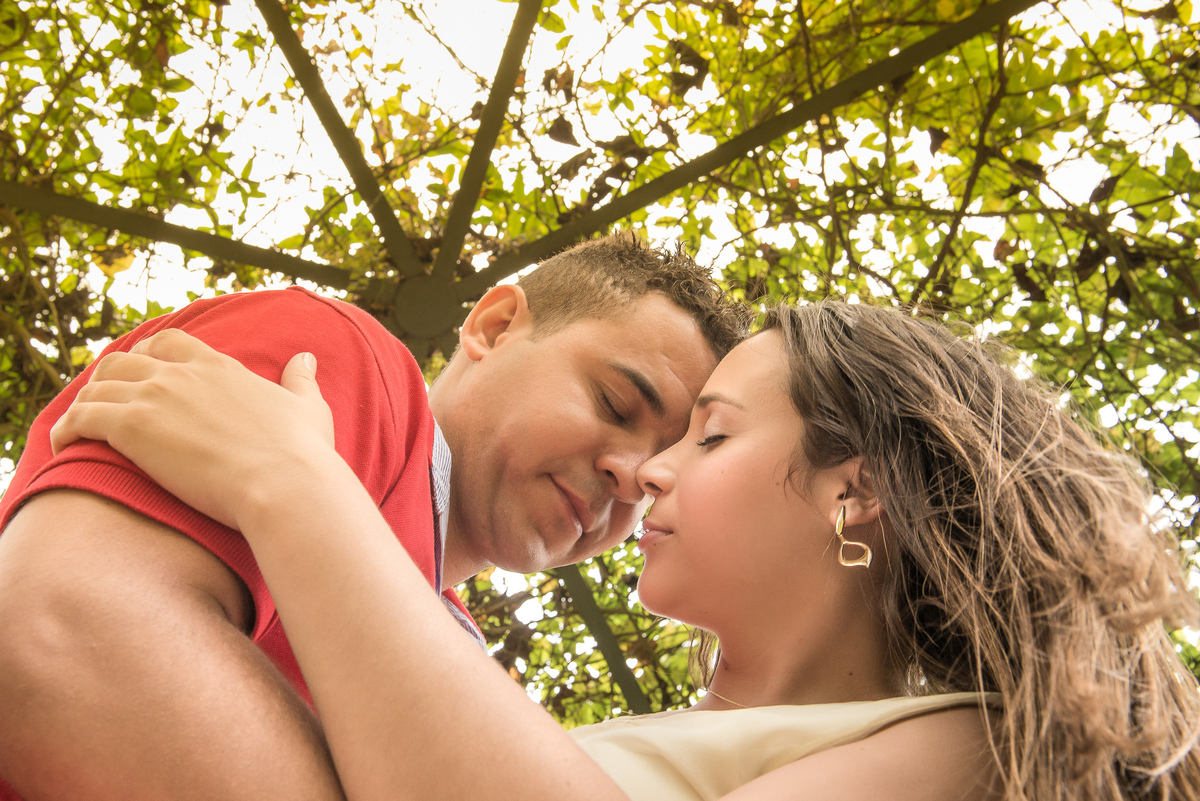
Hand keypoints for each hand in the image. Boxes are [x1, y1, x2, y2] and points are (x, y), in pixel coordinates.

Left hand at [51, 328, 338, 530]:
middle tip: (103, 405)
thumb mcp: (309, 408)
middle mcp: (182, 374)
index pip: (170, 342)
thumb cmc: (301, 454)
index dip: (149, 354)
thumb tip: (306, 358)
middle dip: (107, 379)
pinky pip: (80, 418)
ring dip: (83, 405)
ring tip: (78, 430)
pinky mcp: (133, 427)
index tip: (141, 374)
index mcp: (219, 368)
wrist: (284, 483)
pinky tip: (64, 447)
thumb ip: (301, 381)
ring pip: (96, 387)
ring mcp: (155, 397)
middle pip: (123, 359)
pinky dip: (66, 430)